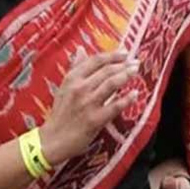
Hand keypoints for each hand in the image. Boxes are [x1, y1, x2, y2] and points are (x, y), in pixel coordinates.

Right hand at [40, 50, 139, 165]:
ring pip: (111, 84)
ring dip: (126, 76)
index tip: (125, 53)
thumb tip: (81, 49)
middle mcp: (80, 88)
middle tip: (135, 62)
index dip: (112, 55)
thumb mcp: (64, 86)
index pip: (95, 60)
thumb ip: (74, 68)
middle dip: (124, 64)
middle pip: (106, 71)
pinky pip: (114, 106)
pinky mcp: (95, 120)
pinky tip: (135, 94)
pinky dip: (127, 99)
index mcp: (72, 78)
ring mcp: (88, 104)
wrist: (53, 139)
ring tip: (135, 71)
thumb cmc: (60, 113)